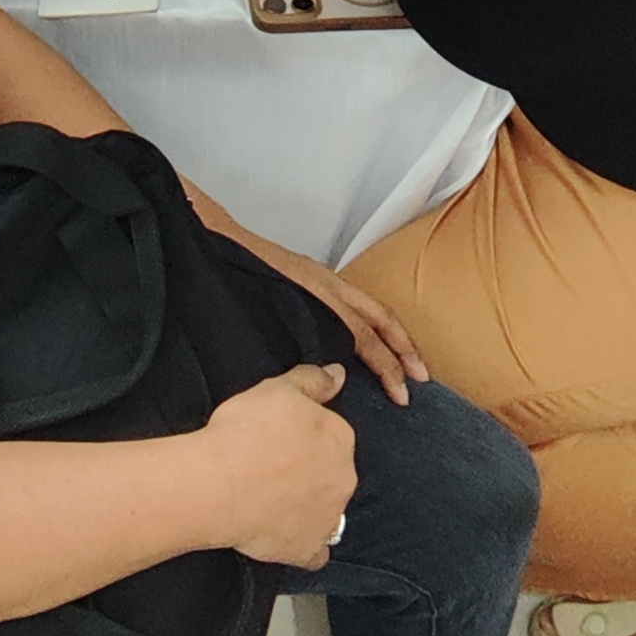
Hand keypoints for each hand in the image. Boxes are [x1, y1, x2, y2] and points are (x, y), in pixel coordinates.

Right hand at [197, 365, 356, 568]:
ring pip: (328, 510)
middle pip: (333, 472)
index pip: (333, 434)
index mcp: (340, 439)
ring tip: (274, 500)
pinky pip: (316, 551)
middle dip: (311, 471)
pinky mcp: (307, 549)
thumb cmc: (245, 432)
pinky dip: (305, 546)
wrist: (218, 484)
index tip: (281, 437)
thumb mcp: (277, 388)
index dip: (306, 435)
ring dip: (311, 506)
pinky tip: (285, 535)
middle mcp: (343, 479)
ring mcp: (328, 518)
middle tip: (274, 467)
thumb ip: (312, 380)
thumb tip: (338, 375)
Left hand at [237, 235, 428, 406]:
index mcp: (318, 297)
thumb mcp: (262, 319)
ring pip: (370, 305)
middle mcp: (326, 286)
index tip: (401, 394)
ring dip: (393, 333)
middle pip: (380, 317)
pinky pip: (354, 298)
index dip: (387, 367)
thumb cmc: (233, 281)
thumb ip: (292, 345)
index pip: (365, 337)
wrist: (213, 241)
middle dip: (405, 349)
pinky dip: (372, 319)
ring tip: (408, 358)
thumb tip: (318, 376)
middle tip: (422, 377)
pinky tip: (371, 335)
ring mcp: (321, 277)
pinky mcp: (312, 274)